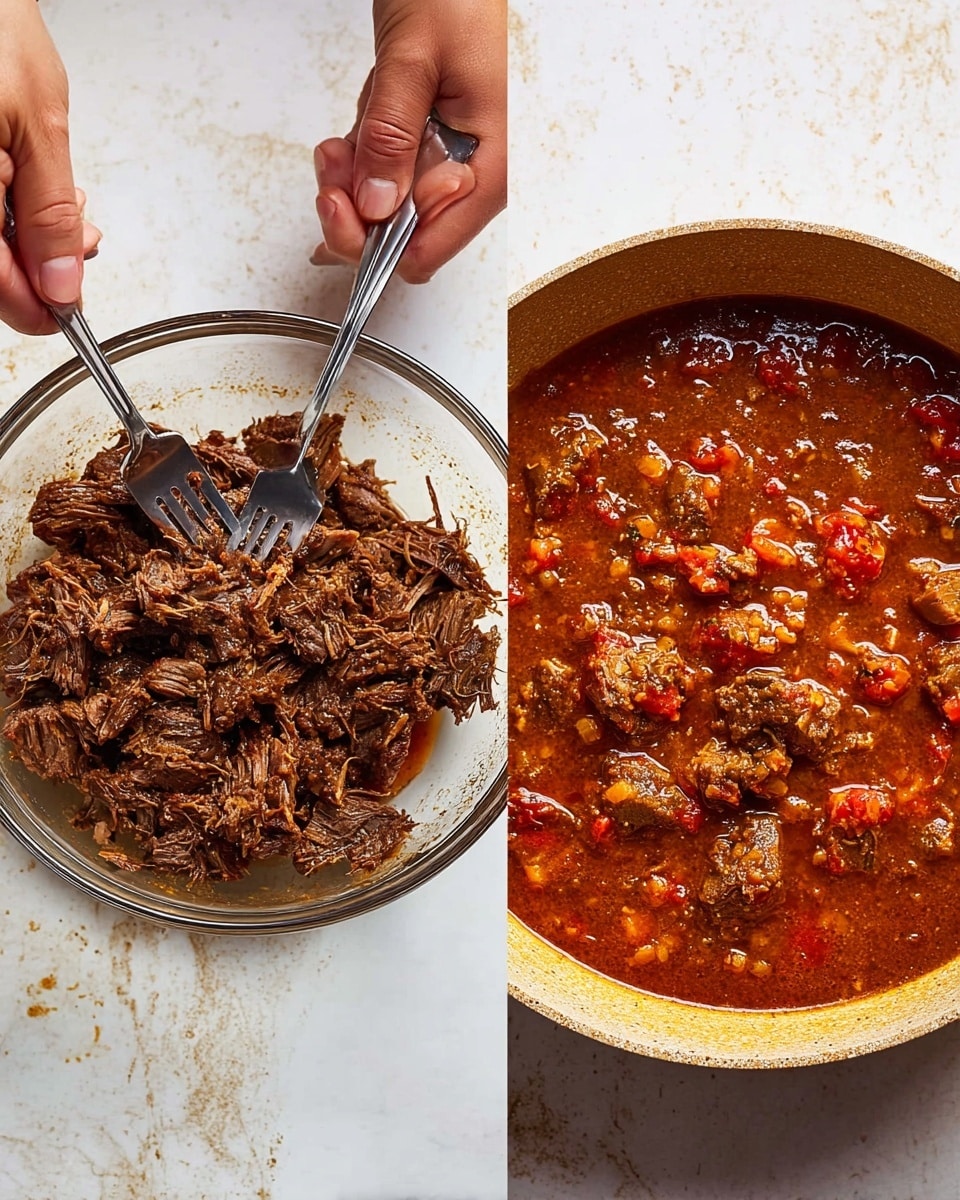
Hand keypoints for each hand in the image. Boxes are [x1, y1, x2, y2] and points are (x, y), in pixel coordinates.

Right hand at [0, 0, 100, 333]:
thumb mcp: (40, 126)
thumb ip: (50, 216)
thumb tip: (62, 285)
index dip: (36, 308)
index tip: (69, 311)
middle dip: (38, 265)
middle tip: (80, 243)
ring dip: (26, 237)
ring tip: (64, 206)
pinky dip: (7, 209)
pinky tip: (30, 187)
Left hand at [311, 0, 505, 283]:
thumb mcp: (414, 59)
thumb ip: (392, 133)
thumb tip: (377, 204)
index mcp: (487, 168)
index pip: (428, 250)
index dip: (379, 244)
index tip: (345, 207)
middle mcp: (466, 177)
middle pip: (402, 240)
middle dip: (356, 215)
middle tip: (330, 177)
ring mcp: (441, 165)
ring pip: (384, 214)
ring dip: (349, 187)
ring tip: (336, 146)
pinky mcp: (419, 149)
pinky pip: (380, 181)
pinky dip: (354, 167)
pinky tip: (344, 142)